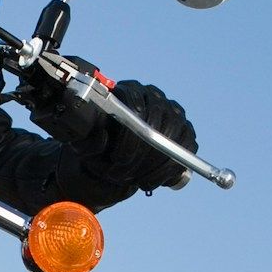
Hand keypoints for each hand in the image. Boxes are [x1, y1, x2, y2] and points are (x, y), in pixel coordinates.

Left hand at [83, 77, 198, 191]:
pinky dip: (170, 168)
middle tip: (127, 175)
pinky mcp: (186, 130)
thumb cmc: (98, 146)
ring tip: (137, 181)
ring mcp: (174, 112)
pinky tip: (151, 181)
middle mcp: (154, 96)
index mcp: (128, 91)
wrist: (114, 155)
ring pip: (174, 133)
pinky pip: (187, 147)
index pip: (134, 102)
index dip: (128, 134)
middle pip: (158, 116)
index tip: (118, 159)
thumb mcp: (84, 145)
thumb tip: (103, 137)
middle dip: (142, 152)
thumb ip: (87, 142)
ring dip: (155, 163)